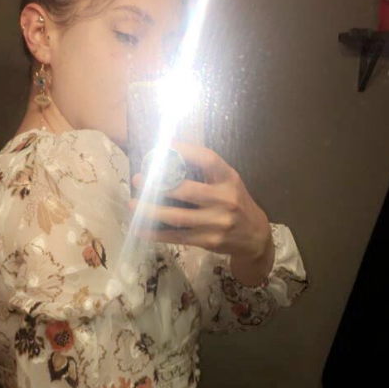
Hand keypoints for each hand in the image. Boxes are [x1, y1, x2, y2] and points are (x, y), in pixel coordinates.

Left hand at [128, 139, 270, 261]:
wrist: (255, 236)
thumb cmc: (236, 203)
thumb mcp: (228, 183)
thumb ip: (207, 172)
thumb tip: (170, 157)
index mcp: (229, 179)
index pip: (207, 160)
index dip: (185, 151)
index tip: (163, 146)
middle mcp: (225, 200)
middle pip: (186, 190)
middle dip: (158, 185)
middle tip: (138, 179)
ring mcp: (217, 223)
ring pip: (177, 217)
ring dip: (151, 211)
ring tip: (133, 204)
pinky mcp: (208, 241)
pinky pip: (177, 236)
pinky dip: (157, 233)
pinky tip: (141, 228)